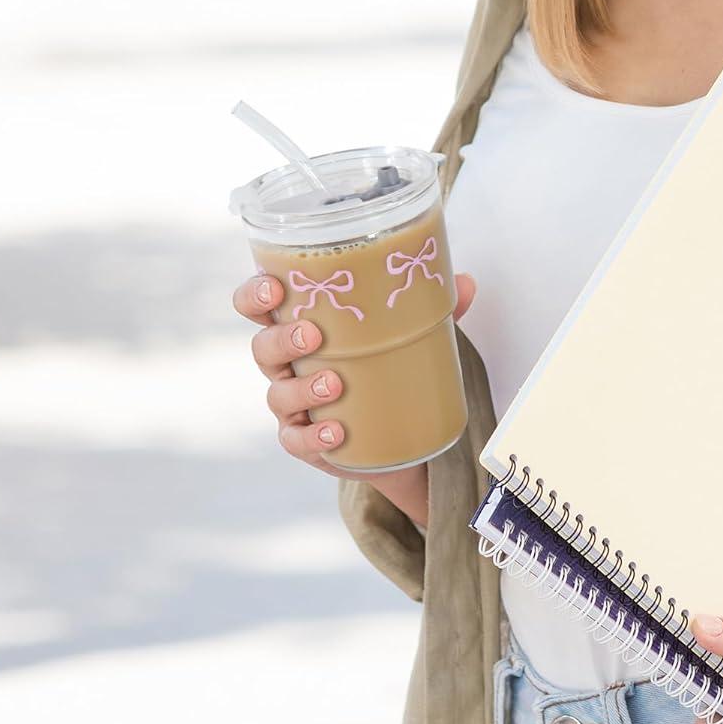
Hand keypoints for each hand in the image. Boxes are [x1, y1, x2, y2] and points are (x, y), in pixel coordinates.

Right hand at [233, 267, 476, 481]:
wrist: (399, 432)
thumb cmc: (388, 363)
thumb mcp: (410, 330)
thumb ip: (435, 305)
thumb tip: (467, 282)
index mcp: (302, 324)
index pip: (261, 305)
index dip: (255, 295)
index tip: (274, 289)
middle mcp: (288, 364)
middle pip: (263, 346)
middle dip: (282, 338)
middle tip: (313, 334)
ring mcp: (293, 405)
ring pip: (278, 393)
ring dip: (302, 387)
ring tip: (334, 383)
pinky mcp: (306, 441)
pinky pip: (297, 439)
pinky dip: (314, 435)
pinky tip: (336, 430)